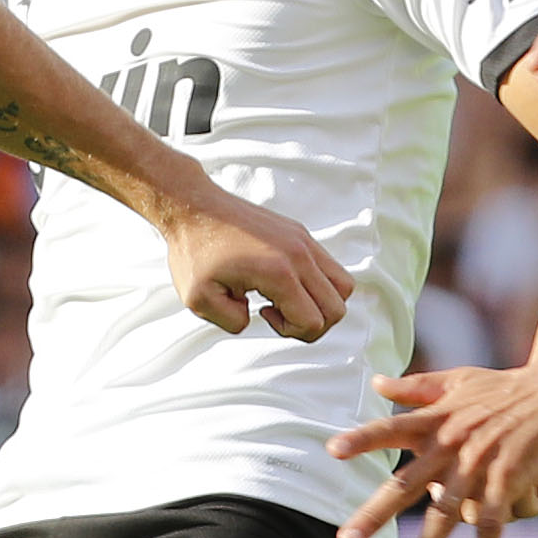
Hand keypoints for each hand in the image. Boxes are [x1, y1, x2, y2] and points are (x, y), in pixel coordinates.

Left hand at [163, 186, 349, 340]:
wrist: (193, 206)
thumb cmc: (194, 251)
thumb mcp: (200, 300)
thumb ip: (232, 323)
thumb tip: (254, 318)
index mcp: (278, 273)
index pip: (313, 322)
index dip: (291, 332)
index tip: (262, 314)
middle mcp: (300, 255)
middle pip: (336, 309)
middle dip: (310, 324)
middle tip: (277, 312)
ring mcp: (304, 241)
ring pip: (343, 286)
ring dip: (320, 304)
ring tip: (286, 298)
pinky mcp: (300, 233)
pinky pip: (330, 267)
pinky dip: (317, 284)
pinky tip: (282, 281)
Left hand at [332, 364, 537, 537]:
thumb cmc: (508, 386)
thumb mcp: (458, 379)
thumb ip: (416, 386)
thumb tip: (376, 383)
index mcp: (436, 421)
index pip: (391, 429)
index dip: (363, 440)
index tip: (332, 452)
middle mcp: (451, 444)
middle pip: (405, 485)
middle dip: (374, 515)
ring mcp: (479, 465)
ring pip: (445, 516)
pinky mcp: (507, 481)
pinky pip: (491, 525)